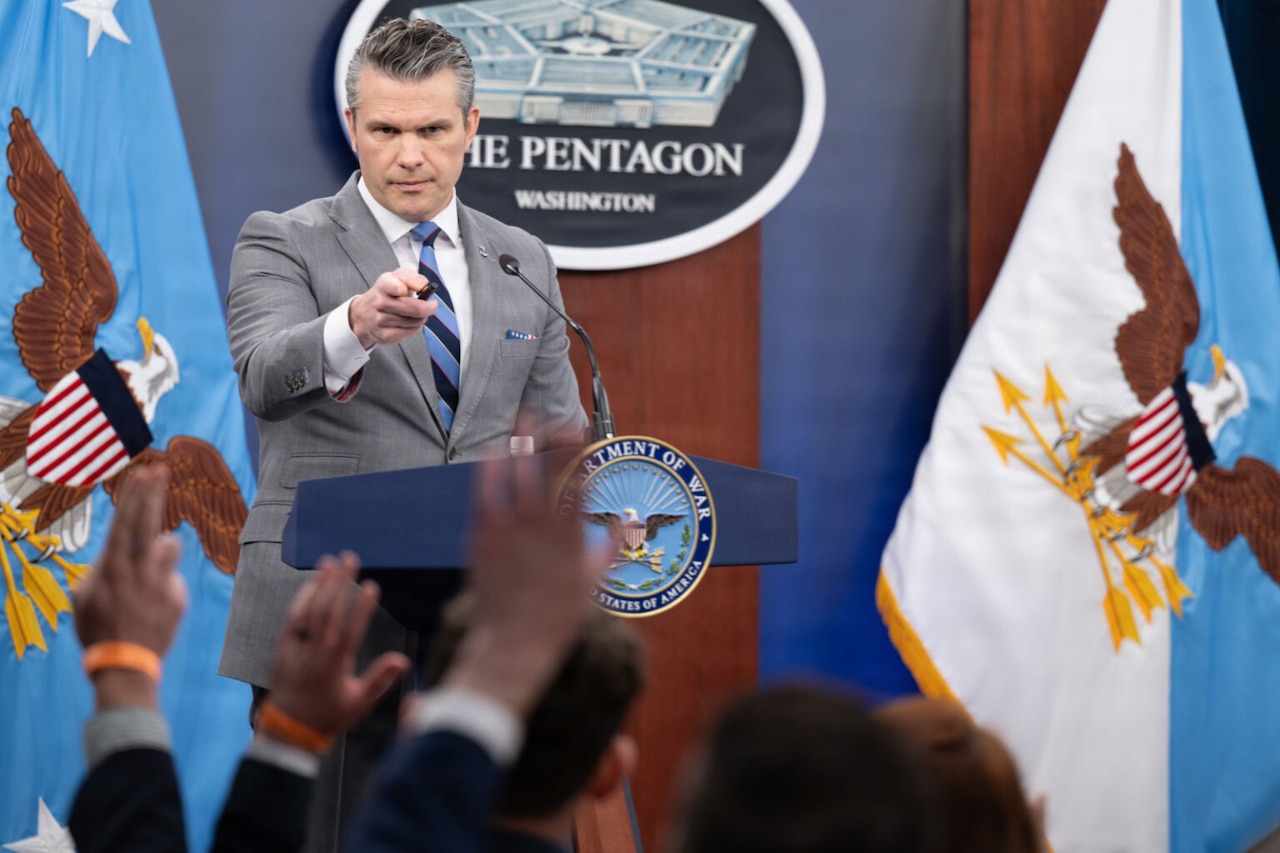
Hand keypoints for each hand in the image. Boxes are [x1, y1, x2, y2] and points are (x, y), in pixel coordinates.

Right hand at [74, 465, 185, 707]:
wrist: (125, 664)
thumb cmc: (97, 627)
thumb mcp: (85, 596)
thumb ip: (104, 566)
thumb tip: (127, 547)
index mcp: (112, 568)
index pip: (124, 524)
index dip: (134, 498)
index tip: (141, 474)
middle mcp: (138, 571)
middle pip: (148, 523)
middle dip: (153, 495)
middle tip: (160, 470)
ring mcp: (161, 584)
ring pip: (170, 547)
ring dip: (161, 551)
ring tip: (145, 574)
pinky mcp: (178, 597)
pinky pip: (172, 578)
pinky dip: (163, 585)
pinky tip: (151, 607)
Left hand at [267, 551, 409, 736]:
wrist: (290, 729)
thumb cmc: (329, 715)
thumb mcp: (360, 703)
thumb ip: (380, 680)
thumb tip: (403, 660)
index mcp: (335, 666)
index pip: (351, 631)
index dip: (362, 607)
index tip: (372, 586)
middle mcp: (315, 653)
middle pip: (328, 612)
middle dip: (340, 583)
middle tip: (350, 558)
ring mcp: (297, 649)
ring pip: (309, 611)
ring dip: (320, 584)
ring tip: (331, 561)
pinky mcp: (284, 647)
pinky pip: (292, 619)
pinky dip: (302, 599)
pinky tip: (312, 583)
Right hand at [349, 268, 437, 347]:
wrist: (363, 314)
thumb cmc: (386, 293)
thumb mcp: (396, 277)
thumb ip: (413, 278)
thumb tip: (426, 286)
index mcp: (384, 285)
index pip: (399, 288)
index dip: (416, 288)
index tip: (423, 290)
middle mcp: (380, 303)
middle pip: (416, 309)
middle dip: (430, 307)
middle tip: (432, 305)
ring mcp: (381, 320)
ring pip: (417, 321)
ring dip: (422, 317)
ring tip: (416, 313)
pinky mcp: (386, 335)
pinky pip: (412, 331)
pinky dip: (416, 327)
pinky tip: (410, 322)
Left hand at [444, 413, 618, 715]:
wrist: (513, 644)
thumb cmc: (556, 617)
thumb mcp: (592, 583)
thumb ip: (609, 549)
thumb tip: (626, 525)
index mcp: (571, 538)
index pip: (579, 483)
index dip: (581, 454)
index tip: (582, 433)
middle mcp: (542, 529)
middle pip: (549, 471)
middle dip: (554, 440)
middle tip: (556, 419)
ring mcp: (510, 532)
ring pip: (516, 475)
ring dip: (522, 443)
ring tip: (524, 418)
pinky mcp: (483, 538)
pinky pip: (486, 494)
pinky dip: (491, 469)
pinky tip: (494, 451)